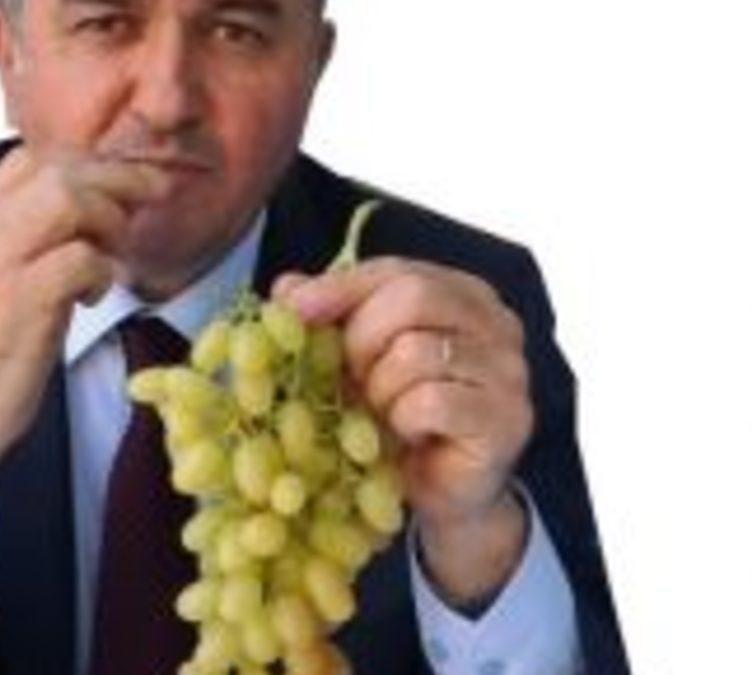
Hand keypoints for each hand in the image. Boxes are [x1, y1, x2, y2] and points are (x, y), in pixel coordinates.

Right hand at [0, 147, 168, 519]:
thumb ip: (29, 231)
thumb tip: (97, 194)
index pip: (29, 156)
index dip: (84, 162)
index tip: (119, 181)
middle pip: (58, 169)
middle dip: (116, 179)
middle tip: (151, 195)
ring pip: (70, 200)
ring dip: (109, 222)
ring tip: (112, 256)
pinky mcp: (21, 298)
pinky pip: (83, 257)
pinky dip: (102, 273)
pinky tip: (91, 298)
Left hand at [275, 257, 532, 600]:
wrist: (439, 493)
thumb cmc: (399, 418)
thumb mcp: (356, 362)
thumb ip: (328, 318)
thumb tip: (287, 287)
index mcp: (462, 294)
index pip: (396, 271)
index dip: (341, 287)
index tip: (295, 308)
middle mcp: (496, 322)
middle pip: (412, 297)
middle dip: (361, 340)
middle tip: (348, 379)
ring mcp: (508, 369)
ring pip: (416, 352)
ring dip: (380, 390)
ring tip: (383, 414)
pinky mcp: (506, 417)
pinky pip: (431, 401)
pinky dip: (403, 420)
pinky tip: (408, 435)